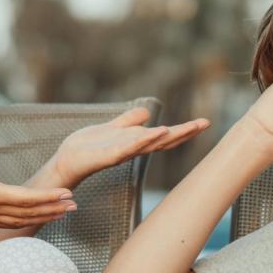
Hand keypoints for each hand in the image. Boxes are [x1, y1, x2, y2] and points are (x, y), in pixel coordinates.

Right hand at [0, 143, 75, 229]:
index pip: (25, 197)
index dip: (47, 196)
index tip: (66, 194)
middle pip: (29, 211)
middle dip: (53, 208)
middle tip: (75, 204)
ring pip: (23, 219)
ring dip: (44, 216)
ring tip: (63, 213)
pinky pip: (12, 222)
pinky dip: (28, 221)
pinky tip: (34, 219)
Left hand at [50, 107, 210, 185]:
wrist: (67, 160)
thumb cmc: (88, 147)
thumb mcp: (113, 128)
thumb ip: (129, 121)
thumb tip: (147, 112)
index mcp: (135, 142)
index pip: (164, 136)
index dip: (183, 130)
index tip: (203, 122)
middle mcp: (133, 149)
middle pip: (163, 141)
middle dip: (184, 132)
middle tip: (204, 123)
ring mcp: (123, 153)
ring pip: (149, 144)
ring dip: (167, 136)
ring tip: (185, 127)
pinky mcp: (109, 155)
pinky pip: (129, 147)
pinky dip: (143, 140)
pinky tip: (155, 132)